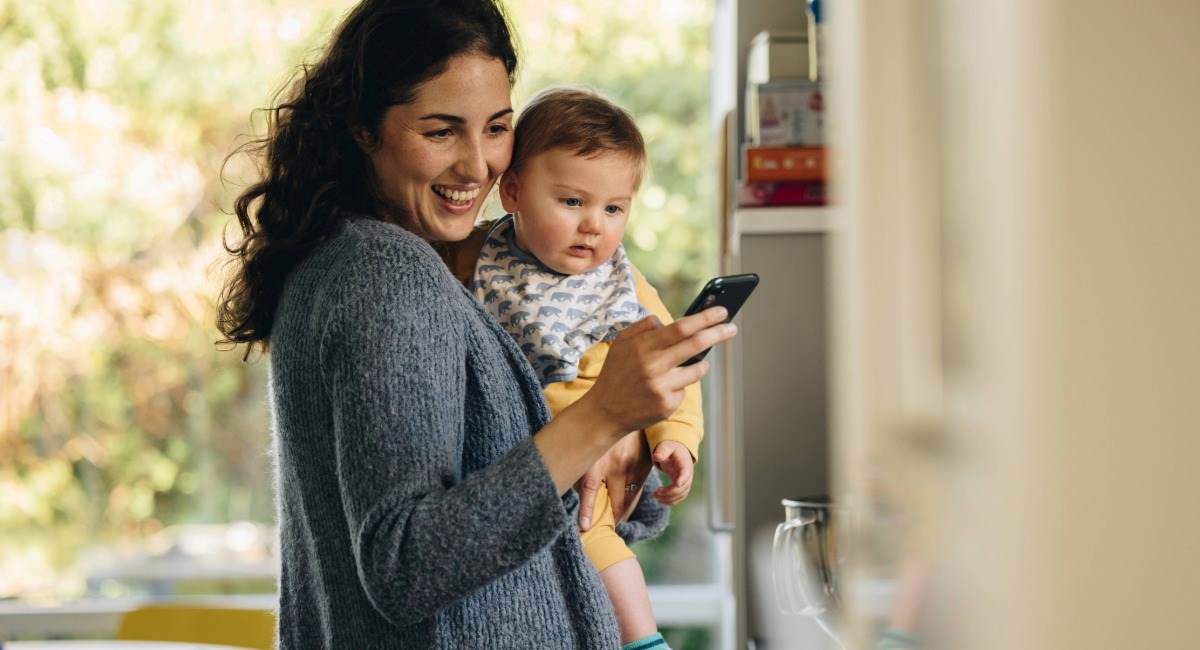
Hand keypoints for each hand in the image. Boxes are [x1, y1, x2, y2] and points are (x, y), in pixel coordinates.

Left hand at [577, 431, 651, 530]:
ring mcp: (633, 466)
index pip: (589, 491)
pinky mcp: (644, 465)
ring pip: (630, 500)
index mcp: (596, 461)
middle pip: (615, 503)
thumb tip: (571, 492)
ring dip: (622, 513)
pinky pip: (638, 491)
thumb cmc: (596, 432)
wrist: (623, 410)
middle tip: (605, 530)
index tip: (585, 529)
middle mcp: (616, 466)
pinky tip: (624, 508)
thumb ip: (581, 472)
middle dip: (611, 520)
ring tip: (614, 522)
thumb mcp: (585, 451)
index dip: (587, 511)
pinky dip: (631, 501)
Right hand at [582, 306, 735, 437]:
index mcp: (643, 346)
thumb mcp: (621, 343)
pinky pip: (685, 389)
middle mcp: (654, 366)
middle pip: (697, 344)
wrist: (605, 412)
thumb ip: (644, 327)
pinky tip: (663, 389)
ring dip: (700, 363)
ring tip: (690, 363)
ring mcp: (662, 387)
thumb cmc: (616, 373)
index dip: (705, 318)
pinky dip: (680, 385)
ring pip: (697, 369)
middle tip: (732, 328)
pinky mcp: (668, 405)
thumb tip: (668, 320)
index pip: (681, 327)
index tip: (722, 311)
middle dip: (719, 333)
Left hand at [651, 440, 693, 505]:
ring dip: (668, 498)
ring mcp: (686, 482)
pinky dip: (670, 501)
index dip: (683, 479)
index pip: (686, 473)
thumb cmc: (671, 449)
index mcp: (685, 464)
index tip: (677, 484)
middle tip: (656, 492)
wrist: (677, 453)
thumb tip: (656, 457)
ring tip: (654, 496)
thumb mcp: (666, 447)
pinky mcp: (682, 487)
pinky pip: (679, 498)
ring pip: (681, 495)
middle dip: (670, 492)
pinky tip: (660, 500)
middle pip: (683, 487)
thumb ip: (662, 451)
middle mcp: (688, 475)